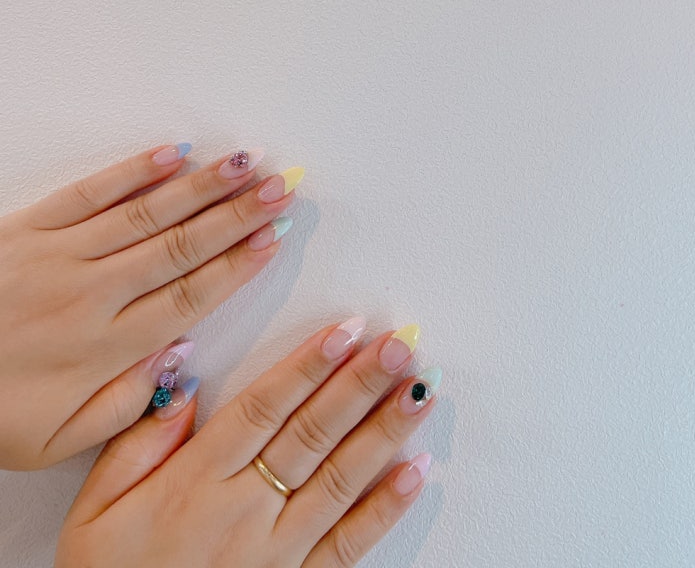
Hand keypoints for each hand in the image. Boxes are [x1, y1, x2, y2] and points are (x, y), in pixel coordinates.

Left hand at [0, 142, 303, 468]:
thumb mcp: (55, 443)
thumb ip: (125, 409)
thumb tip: (177, 356)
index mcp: (105, 348)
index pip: (192, 296)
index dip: (240, 264)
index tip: (275, 238)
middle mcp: (93, 294)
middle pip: (183, 246)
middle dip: (239, 213)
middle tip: (282, 187)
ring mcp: (62, 254)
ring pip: (148, 213)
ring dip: (202, 186)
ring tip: (245, 162)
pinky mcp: (31, 226)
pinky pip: (92, 192)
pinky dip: (133, 170)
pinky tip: (172, 153)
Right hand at [55, 320, 438, 567]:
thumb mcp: (94, 510)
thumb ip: (136, 442)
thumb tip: (183, 381)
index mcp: (197, 481)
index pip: (263, 408)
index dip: (308, 365)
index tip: (347, 330)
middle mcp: (244, 509)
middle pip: (312, 433)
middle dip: (360, 385)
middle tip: (401, 346)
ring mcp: (276, 550)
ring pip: (339, 480)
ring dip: (383, 432)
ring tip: (420, 391)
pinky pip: (348, 546)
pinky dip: (386, 509)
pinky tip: (416, 472)